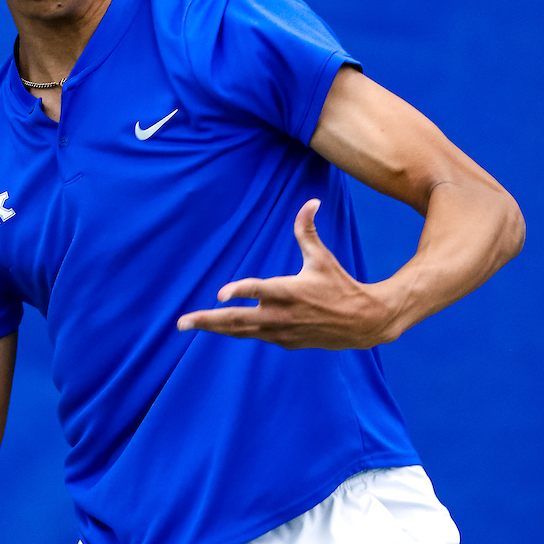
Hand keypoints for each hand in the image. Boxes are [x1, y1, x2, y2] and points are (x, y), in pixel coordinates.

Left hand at [177, 199, 399, 349]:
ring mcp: (280, 331)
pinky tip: (217, 327)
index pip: (261, 291)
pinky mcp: (283, 341)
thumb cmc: (340, 286)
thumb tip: (310, 202)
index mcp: (290, 291)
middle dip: (208, 321)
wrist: (362, 324)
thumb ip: (307, 231)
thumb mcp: (323, 258)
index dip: (241, 292)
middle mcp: (281, 315)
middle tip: (182, 322)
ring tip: (188, 324)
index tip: (220, 294)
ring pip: (240, 332)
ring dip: (214, 328)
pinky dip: (234, 332)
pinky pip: (253, 336)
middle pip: (238, 320)